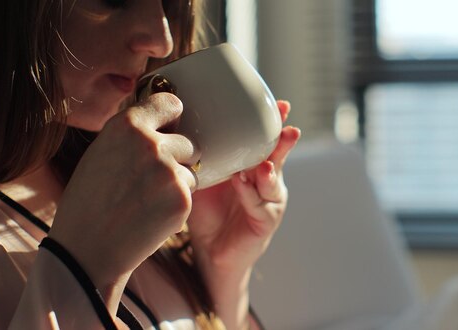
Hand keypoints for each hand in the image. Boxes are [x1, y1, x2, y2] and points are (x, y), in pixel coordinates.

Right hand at [49, 93, 198, 293]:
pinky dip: (176, 205)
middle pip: (187, 143)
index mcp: (126, 125)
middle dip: (176, 160)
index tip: (171, 126)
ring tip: (145, 201)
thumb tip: (167, 120)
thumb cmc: (89, 201)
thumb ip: (133, 134)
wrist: (87, 249)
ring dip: (177, 184)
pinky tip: (150, 216)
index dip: (172, 118)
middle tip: (147, 182)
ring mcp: (168, 171)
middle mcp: (150, 143)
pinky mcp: (182, 199)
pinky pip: (190, 194)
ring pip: (191, 170)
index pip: (171, 103)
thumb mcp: (102, 152)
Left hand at [187, 100, 300, 273]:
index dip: (273, 122)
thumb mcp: (200, 178)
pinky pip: (259, 204)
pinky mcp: (265, 220)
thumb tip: (172, 126)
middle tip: (286, 126)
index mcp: (252, 164)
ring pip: (274, 180)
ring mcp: (268, 200)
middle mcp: (265, 179)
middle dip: (283, 140)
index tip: (278, 104)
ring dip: (272, 168)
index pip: (265, 139)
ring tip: (267, 162)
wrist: (210, 250)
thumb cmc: (206, 211)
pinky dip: (251, 193)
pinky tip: (245, 182)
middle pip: (278, 155)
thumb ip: (196, 157)